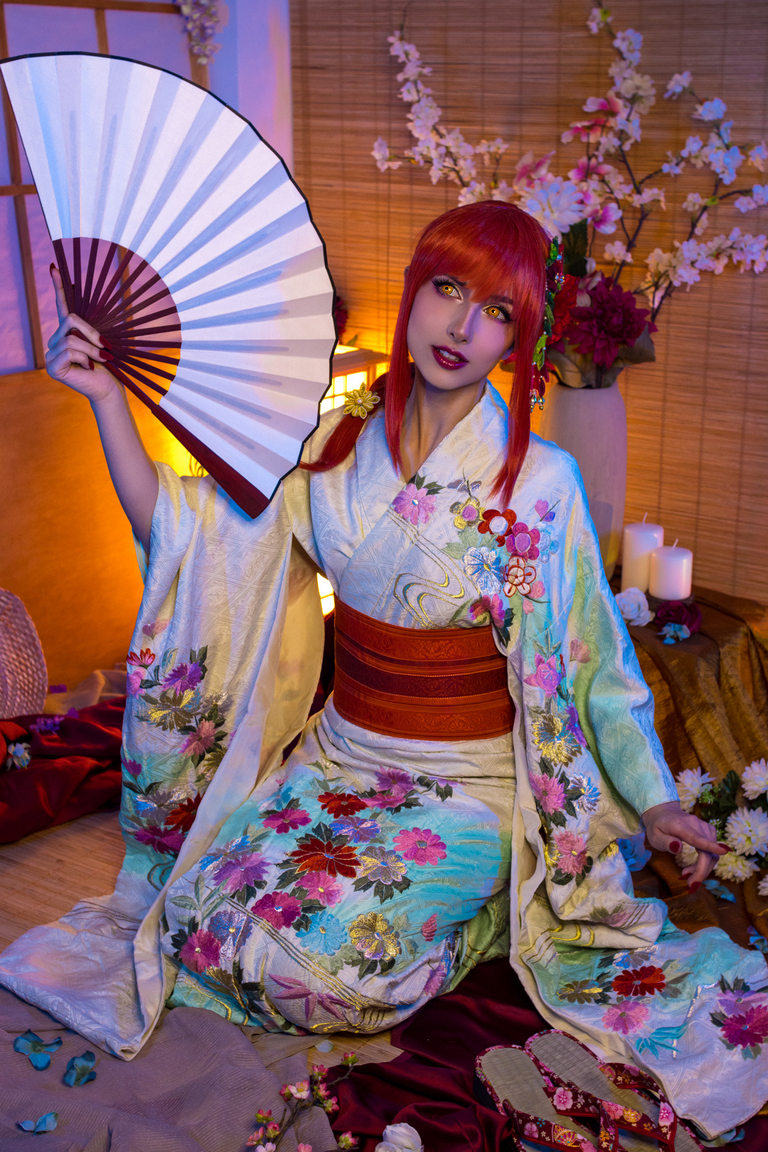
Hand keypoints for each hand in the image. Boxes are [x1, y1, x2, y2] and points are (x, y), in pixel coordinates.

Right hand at [45, 264, 116, 404]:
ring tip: (102, 360)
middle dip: (92, 333)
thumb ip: (97, 325)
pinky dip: (84, 358)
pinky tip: (89, 368)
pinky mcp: (52, 367)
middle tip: (107, 347)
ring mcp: (52, 354)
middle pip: (70, 320)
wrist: (109, 389)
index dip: (58, 287)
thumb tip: (105, 299)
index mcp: (69, 332)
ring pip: (71, 338)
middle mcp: (57, 340)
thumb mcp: (105, 341)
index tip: (54, 267)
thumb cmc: (110, 366)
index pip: (61, 305)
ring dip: (91, 349)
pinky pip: (68, 351)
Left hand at [642, 800, 727, 891]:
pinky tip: (694, 867)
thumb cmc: (657, 826)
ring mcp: (704, 827)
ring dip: (703, 868)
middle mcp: (696, 824)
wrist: (663, 813)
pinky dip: (706, 861)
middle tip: (690, 884)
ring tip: (686, 875)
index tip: (724, 852)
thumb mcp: (654, 836)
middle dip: (702, 871)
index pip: (698, 837)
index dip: (710, 846)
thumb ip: (665, 842)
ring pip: (712, 853)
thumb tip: (678, 848)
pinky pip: (711, 850)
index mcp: (681, 826)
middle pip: (707, 851)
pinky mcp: (709, 831)